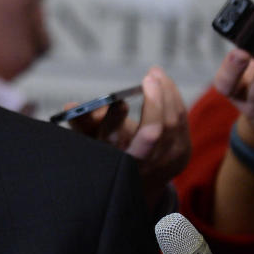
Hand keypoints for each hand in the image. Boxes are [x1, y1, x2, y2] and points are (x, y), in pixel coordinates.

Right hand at [67, 67, 189, 207]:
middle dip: (154, 100)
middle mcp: (142, 165)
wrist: (141, 179)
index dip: (115, 119)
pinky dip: (175, 99)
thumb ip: (82, 121)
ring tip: (156, 73)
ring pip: (172, 121)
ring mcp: (166, 161)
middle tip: (149, 75)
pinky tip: (166, 85)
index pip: (113, 139)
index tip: (119, 101)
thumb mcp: (93, 138)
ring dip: (167, 93)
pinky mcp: (183, 154)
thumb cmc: (111, 151)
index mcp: (116, 161)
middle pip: (153, 131)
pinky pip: (182, 120)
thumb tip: (70, 106)